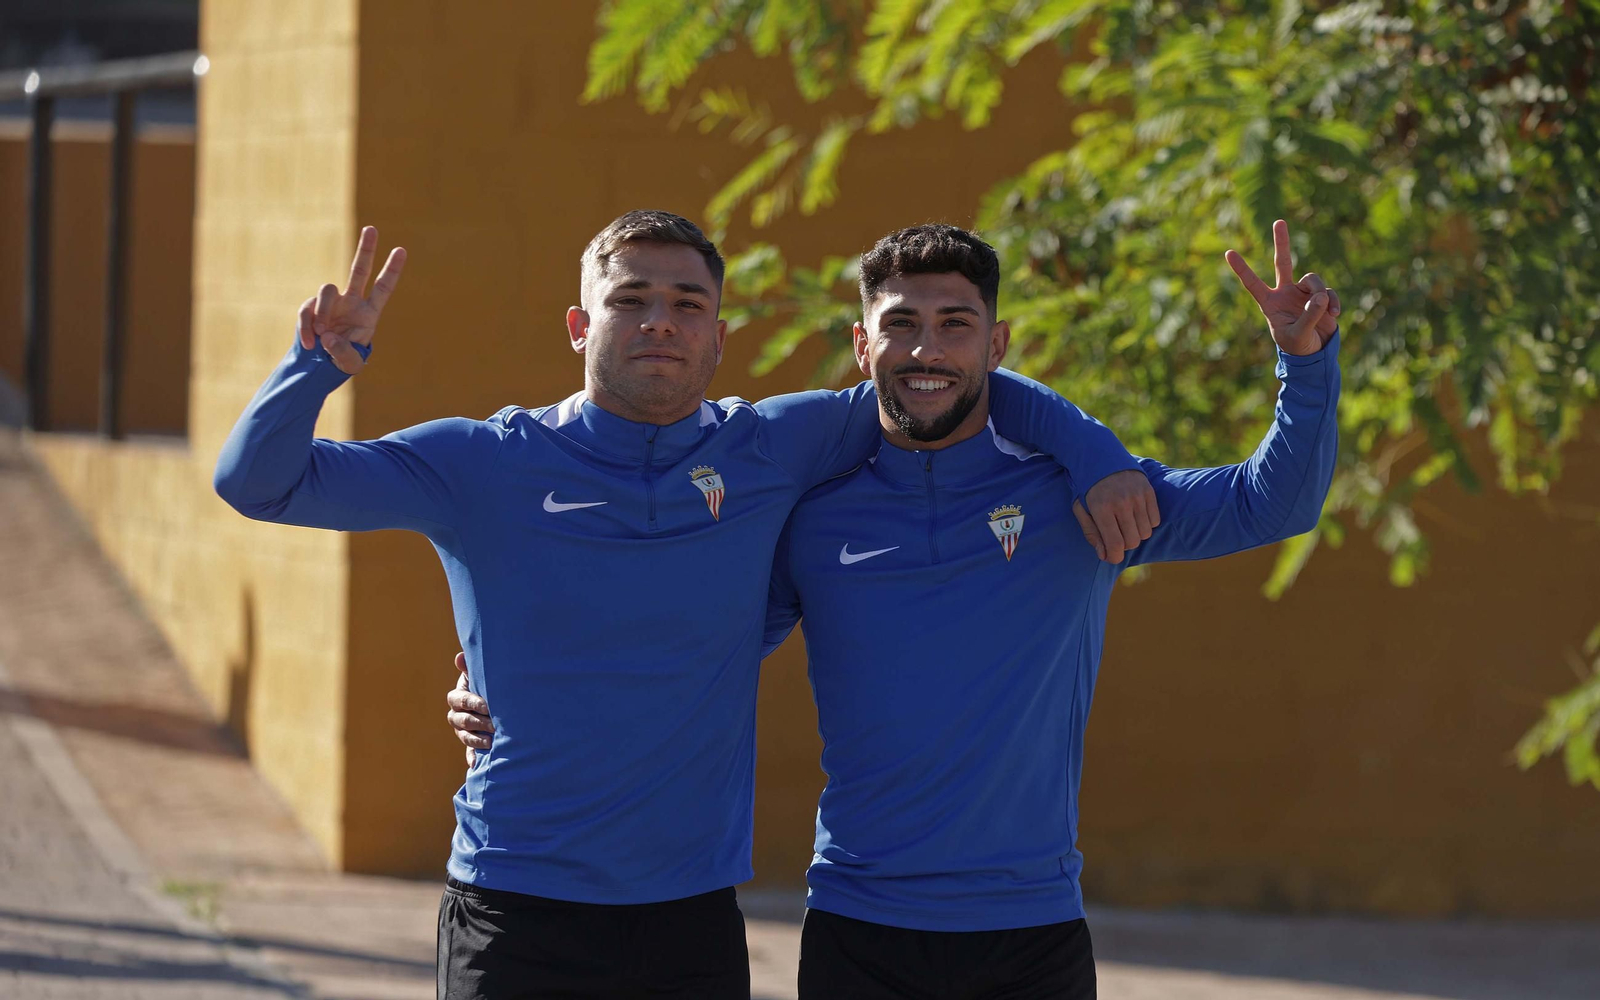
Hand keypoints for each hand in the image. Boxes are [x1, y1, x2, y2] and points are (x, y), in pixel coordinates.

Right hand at [297, 226, 405, 374]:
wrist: (319, 366)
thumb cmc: (342, 362)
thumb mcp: (350, 364)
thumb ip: (343, 352)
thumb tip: (328, 335)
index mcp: (369, 313)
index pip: (383, 288)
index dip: (392, 270)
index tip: (402, 250)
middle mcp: (351, 302)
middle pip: (359, 270)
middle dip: (365, 249)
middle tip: (372, 228)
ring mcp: (330, 303)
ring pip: (327, 290)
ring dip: (323, 312)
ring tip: (322, 334)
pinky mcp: (310, 308)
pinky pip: (306, 310)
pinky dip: (306, 327)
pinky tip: (310, 343)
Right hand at [447, 651, 493, 767]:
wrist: (494, 701)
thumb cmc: (487, 684)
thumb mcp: (479, 675)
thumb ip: (470, 668)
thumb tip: (460, 657)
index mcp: (457, 698)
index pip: (460, 700)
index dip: (473, 703)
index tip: (487, 706)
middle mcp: (456, 715)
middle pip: (462, 720)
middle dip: (478, 722)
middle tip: (494, 724)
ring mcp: (461, 731)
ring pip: (464, 736)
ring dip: (476, 740)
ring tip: (490, 741)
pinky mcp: (469, 743)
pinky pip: (468, 752)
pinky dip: (472, 758)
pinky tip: (475, 764)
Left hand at [1073, 470, 1158, 563]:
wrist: (1101, 457)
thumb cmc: (1089, 488)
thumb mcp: (1081, 509)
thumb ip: (1091, 533)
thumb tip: (1105, 555)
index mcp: (1101, 508)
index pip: (1115, 544)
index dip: (1114, 556)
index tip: (1111, 556)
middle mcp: (1122, 502)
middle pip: (1133, 542)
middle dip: (1124, 545)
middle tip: (1115, 535)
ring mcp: (1138, 496)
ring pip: (1145, 533)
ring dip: (1136, 534)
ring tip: (1124, 523)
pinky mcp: (1149, 491)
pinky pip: (1155, 521)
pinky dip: (1146, 523)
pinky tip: (1135, 515)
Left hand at [1225, 220, 1339, 357]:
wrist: (1315, 353)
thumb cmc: (1298, 346)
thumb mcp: (1298, 335)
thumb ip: (1309, 317)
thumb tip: (1320, 296)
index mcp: (1270, 303)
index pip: (1252, 283)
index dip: (1242, 269)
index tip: (1228, 252)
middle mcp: (1284, 293)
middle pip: (1283, 263)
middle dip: (1282, 242)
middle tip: (1278, 222)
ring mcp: (1302, 293)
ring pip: (1312, 279)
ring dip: (1319, 293)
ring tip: (1325, 312)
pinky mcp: (1321, 297)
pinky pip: (1328, 292)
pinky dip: (1333, 302)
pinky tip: (1335, 315)